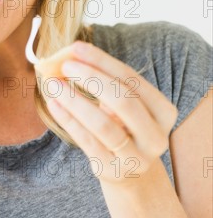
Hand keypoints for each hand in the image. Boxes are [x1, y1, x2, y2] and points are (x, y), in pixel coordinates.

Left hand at [45, 40, 177, 185]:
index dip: (102, 61)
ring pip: (103, 124)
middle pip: (123, 100)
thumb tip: (72, 56)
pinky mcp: (113, 170)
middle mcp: (156, 136)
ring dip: (75, 100)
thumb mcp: (123, 105)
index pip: (132, 79)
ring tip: (53, 83)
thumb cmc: (122, 126)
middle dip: (91, 78)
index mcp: (164, 112)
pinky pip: (87, 141)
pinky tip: (53, 104)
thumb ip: (105, 82)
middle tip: (65, 65)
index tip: (77, 48)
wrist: (129, 170)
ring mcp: (136, 157)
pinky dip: (68, 120)